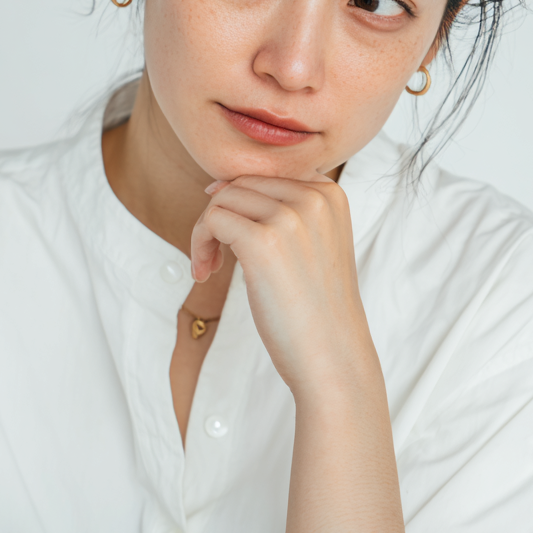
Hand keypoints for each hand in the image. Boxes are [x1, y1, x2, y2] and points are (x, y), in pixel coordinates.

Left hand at [191, 174, 371, 397]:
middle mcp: (315, 197)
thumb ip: (284, 211)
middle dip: (219, 217)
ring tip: (209, 267)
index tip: (231, 237)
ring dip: (204, 232)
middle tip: (214, 258)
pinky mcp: (263, 242)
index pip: (266, 174)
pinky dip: (198, 244)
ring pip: (222, 199)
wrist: (333, 358)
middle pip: (241, 183)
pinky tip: (205, 273)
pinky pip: (211, 220)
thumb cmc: (317, 310)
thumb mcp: (313, 244)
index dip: (240, 202)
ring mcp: (291, 217)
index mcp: (331, 194)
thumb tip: (219, 186)